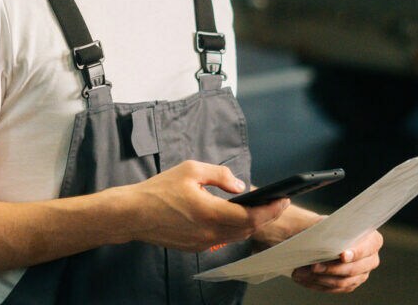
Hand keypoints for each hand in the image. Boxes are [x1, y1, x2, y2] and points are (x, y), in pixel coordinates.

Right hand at [121, 160, 288, 252]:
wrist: (133, 214)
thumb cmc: (159, 190)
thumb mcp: (190, 170)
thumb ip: (220, 174)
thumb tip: (240, 186)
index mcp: (211, 213)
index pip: (251, 217)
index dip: (271, 209)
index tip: (283, 200)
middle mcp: (210, 233)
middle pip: (248, 229)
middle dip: (265, 217)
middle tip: (275, 203)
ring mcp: (203, 243)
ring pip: (236, 236)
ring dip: (250, 224)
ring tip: (259, 209)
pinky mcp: (195, 247)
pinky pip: (222, 239)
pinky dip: (233, 229)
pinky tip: (233, 217)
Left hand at [291, 230, 382, 292]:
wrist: (316, 238)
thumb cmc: (324, 227)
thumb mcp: (325, 223)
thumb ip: (329, 227)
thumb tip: (327, 235)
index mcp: (372, 239)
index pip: (368, 248)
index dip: (356, 252)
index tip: (342, 255)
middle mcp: (371, 259)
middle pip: (355, 269)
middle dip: (333, 268)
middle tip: (314, 266)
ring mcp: (362, 274)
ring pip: (344, 281)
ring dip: (322, 278)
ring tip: (303, 272)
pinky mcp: (350, 284)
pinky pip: (336, 289)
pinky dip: (319, 284)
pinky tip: (304, 278)